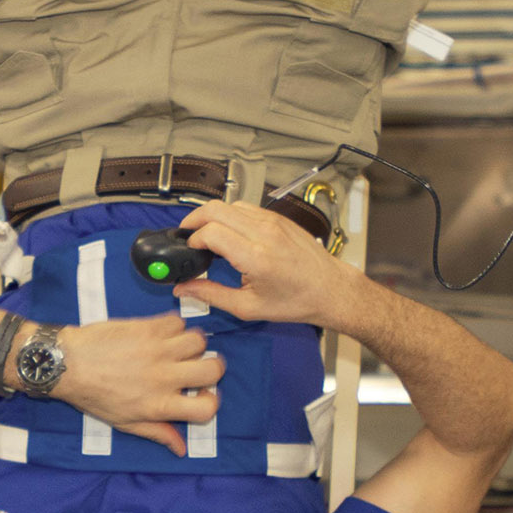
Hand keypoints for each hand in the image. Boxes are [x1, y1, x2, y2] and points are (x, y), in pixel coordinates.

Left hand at [46, 314, 223, 455]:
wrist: (68, 363)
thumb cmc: (93, 395)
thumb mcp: (125, 422)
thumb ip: (158, 432)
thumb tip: (182, 449)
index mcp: (160, 405)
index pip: (208, 407)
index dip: (210, 401)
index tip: (199, 395)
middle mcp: (164, 377)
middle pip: (214, 369)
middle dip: (211, 369)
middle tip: (194, 368)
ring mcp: (157, 349)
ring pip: (199, 340)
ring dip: (192, 345)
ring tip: (176, 349)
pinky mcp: (147, 327)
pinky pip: (177, 321)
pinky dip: (174, 327)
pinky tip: (160, 335)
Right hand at [172, 201, 364, 328]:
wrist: (330, 289)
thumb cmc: (294, 302)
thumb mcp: (249, 307)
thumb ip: (211, 295)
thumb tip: (182, 288)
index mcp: (256, 257)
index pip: (211, 232)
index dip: (194, 240)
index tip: (191, 252)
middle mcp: (264, 233)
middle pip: (215, 209)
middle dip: (194, 220)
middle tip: (187, 235)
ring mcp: (273, 222)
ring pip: (230, 204)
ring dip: (213, 215)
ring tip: (206, 234)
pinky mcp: (279, 218)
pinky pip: (246, 208)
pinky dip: (231, 215)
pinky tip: (229, 231)